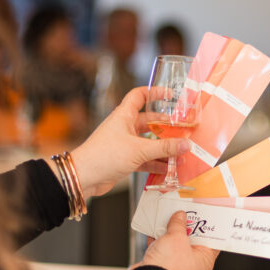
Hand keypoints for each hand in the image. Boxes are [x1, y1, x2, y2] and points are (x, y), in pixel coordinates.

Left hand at [68, 87, 189, 197]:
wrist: (84, 177)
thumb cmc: (104, 156)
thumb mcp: (139, 149)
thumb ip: (164, 147)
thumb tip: (185, 144)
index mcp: (124, 115)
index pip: (140, 95)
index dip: (154, 92)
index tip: (170, 95)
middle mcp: (124, 127)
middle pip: (149, 121)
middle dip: (166, 126)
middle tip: (182, 130)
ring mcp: (124, 144)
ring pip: (149, 142)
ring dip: (163, 147)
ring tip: (180, 152)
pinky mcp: (124, 159)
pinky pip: (145, 158)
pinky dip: (156, 162)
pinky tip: (168, 168)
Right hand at [133, 211, 217, 269]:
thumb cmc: (169, 267)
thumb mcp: (177, 237)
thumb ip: (179, 224)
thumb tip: (180, 217)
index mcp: (204, 259)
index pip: (211, 240)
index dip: (207, 227)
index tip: (203, 216)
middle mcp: (193, 264)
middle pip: (193, 240)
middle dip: (186, 227)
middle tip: (184, 214)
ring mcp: (177, 265)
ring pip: (176, 244)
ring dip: (171, 232)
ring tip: (168, 219)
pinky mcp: (163, 265)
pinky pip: (163, 249)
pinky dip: (159, 240)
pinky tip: (155, 230)